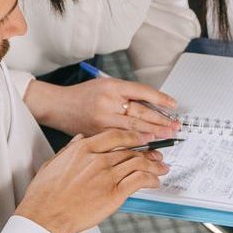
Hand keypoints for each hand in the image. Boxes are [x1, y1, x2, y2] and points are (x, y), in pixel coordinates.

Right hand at [14, 130, 167, 232]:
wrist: (45, 216)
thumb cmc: (45, 194)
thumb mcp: (53, 163)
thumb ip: (70, 149)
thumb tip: (79, 140)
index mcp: (83, 149)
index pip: (115, 135)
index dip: (133, 136)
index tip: (140, 138)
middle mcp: (98, 159)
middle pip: (130, 150)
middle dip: (147, 152)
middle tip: (156, 155)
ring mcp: (107, 175)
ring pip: (138, 163)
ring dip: (154, 165)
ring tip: (161, 168)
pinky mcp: (115, 193)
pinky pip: (140, 181)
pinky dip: (151, 179)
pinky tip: (155, 181)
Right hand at [27, 77, 179, 141]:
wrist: (58, 106)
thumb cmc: (82, 96)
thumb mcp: (104, 87)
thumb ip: (125, 96)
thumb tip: (152, 107)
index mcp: (111, 86)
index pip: (142, 91)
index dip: (160, 99)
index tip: (173, 105)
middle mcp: (107, 101)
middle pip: (140, 111)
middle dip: (161, 120)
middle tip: (175, 126)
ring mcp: (102, 119)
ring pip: (133, 127)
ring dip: (153, 132)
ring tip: (166, 136)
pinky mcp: (97, 134)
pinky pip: (121, 139)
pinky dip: (135, 142)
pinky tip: (147, 146)